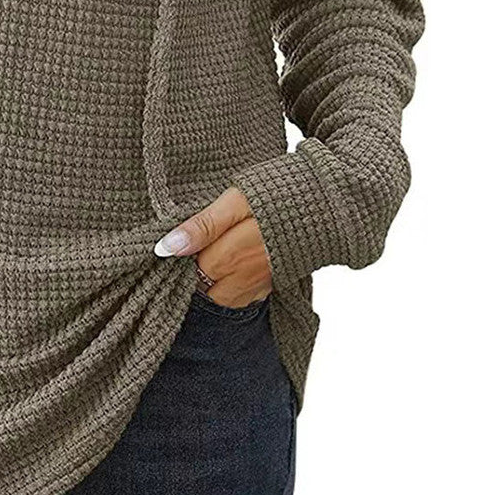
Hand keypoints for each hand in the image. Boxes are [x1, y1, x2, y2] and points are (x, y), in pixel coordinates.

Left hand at [153, 186, 272, 307]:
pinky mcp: (273, 286)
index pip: (189, 269)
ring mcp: (260, 286)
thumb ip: (201, 226)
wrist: (329, 204)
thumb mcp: (235, 202)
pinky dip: (232, 287)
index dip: (182, 254)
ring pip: (221, 298)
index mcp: (231, 257)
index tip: (185, 238)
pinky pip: (242, 298)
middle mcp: (245, 279)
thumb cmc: (278, 196)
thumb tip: (165, 248)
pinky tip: (234, 265)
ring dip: (212, 282)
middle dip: (195, 271)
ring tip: (217, 253)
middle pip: (203, 288)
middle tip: (200, 245)